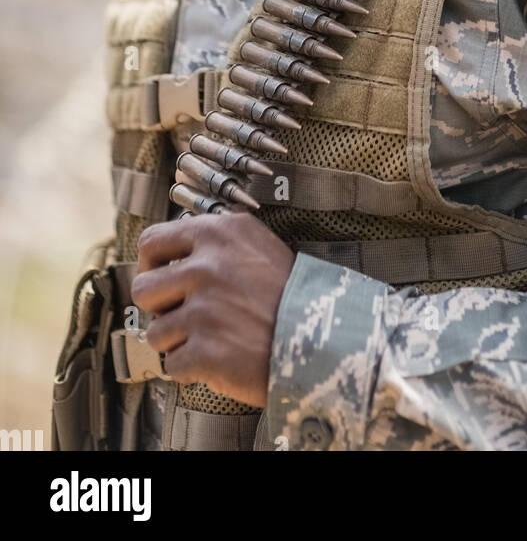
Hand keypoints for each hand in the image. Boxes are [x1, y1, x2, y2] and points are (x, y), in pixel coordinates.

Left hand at [132, 213, 294, 408]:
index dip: (150, 264)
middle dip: (160, 307)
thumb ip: (214, 235)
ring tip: (213, 338)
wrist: (323, 339)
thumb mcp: (256, 243)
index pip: (152, 241)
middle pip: (143, 289)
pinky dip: (192, 369)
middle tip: (187, 315)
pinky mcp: (205, 351)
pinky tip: (220, 358)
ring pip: (155, 333)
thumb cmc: (289, 293)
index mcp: (217, 233)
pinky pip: (173, 366)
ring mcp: (204, 310)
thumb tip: (174, 217)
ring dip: (179, 342)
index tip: (161, 279)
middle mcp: (206, 267)